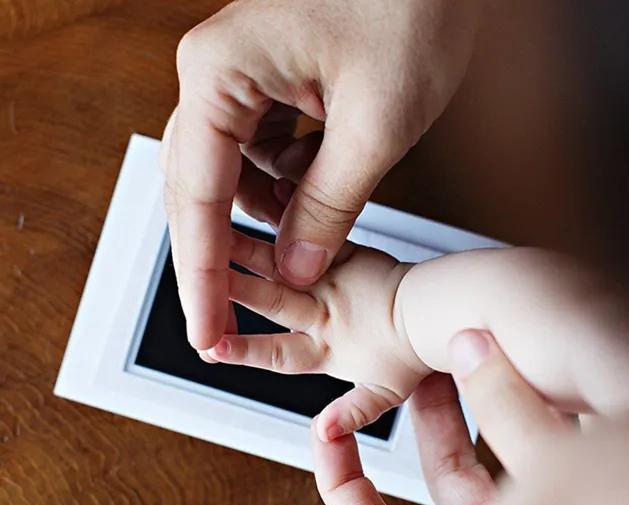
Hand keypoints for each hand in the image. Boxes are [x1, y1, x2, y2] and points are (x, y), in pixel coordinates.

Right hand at [160, 0, 484, 349]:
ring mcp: (240, 79)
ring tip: (307, 234)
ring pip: (232, 177)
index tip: (204, 333)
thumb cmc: (415, 6)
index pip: (197, 199)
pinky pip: (262, 155)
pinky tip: (320, 187)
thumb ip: (328, 206)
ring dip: (266, 217)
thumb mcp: (377, 125)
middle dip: (220, 257)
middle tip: (225, 322)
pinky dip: (287, 187)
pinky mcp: (269, 86)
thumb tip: (297, 268)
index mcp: (220, 73)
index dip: (201, 278)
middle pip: (198, 191)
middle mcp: (216, 75)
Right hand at [211, 230, 428, 440]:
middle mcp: (321, 311)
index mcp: (325, 347)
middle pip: (268, 299)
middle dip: (230, 288)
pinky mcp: (343, 252)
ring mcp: (330, 279)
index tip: (210, 346)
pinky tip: (267, 193)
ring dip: (245, 248)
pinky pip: (313, 230)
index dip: (243, 349)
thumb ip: (353, 410)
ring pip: (279, 261)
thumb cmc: (411, 350)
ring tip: (215, 232)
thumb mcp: (385, 394)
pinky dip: (287, 214)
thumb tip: (323, 432)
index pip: (276, 352)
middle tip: (194, 273)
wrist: (435, 311)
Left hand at [313, 329, 575, 504]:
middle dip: (426, 412)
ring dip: (477, 407)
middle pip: (438, 477)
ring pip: (490, 463)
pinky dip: (525, 418)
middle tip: (413, 369)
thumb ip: (506, 409)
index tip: (328, 431)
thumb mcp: (554, 471)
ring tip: (469, 357)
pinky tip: (529, 380)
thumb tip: (470, 349)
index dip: (339, 481)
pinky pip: (534, 458)